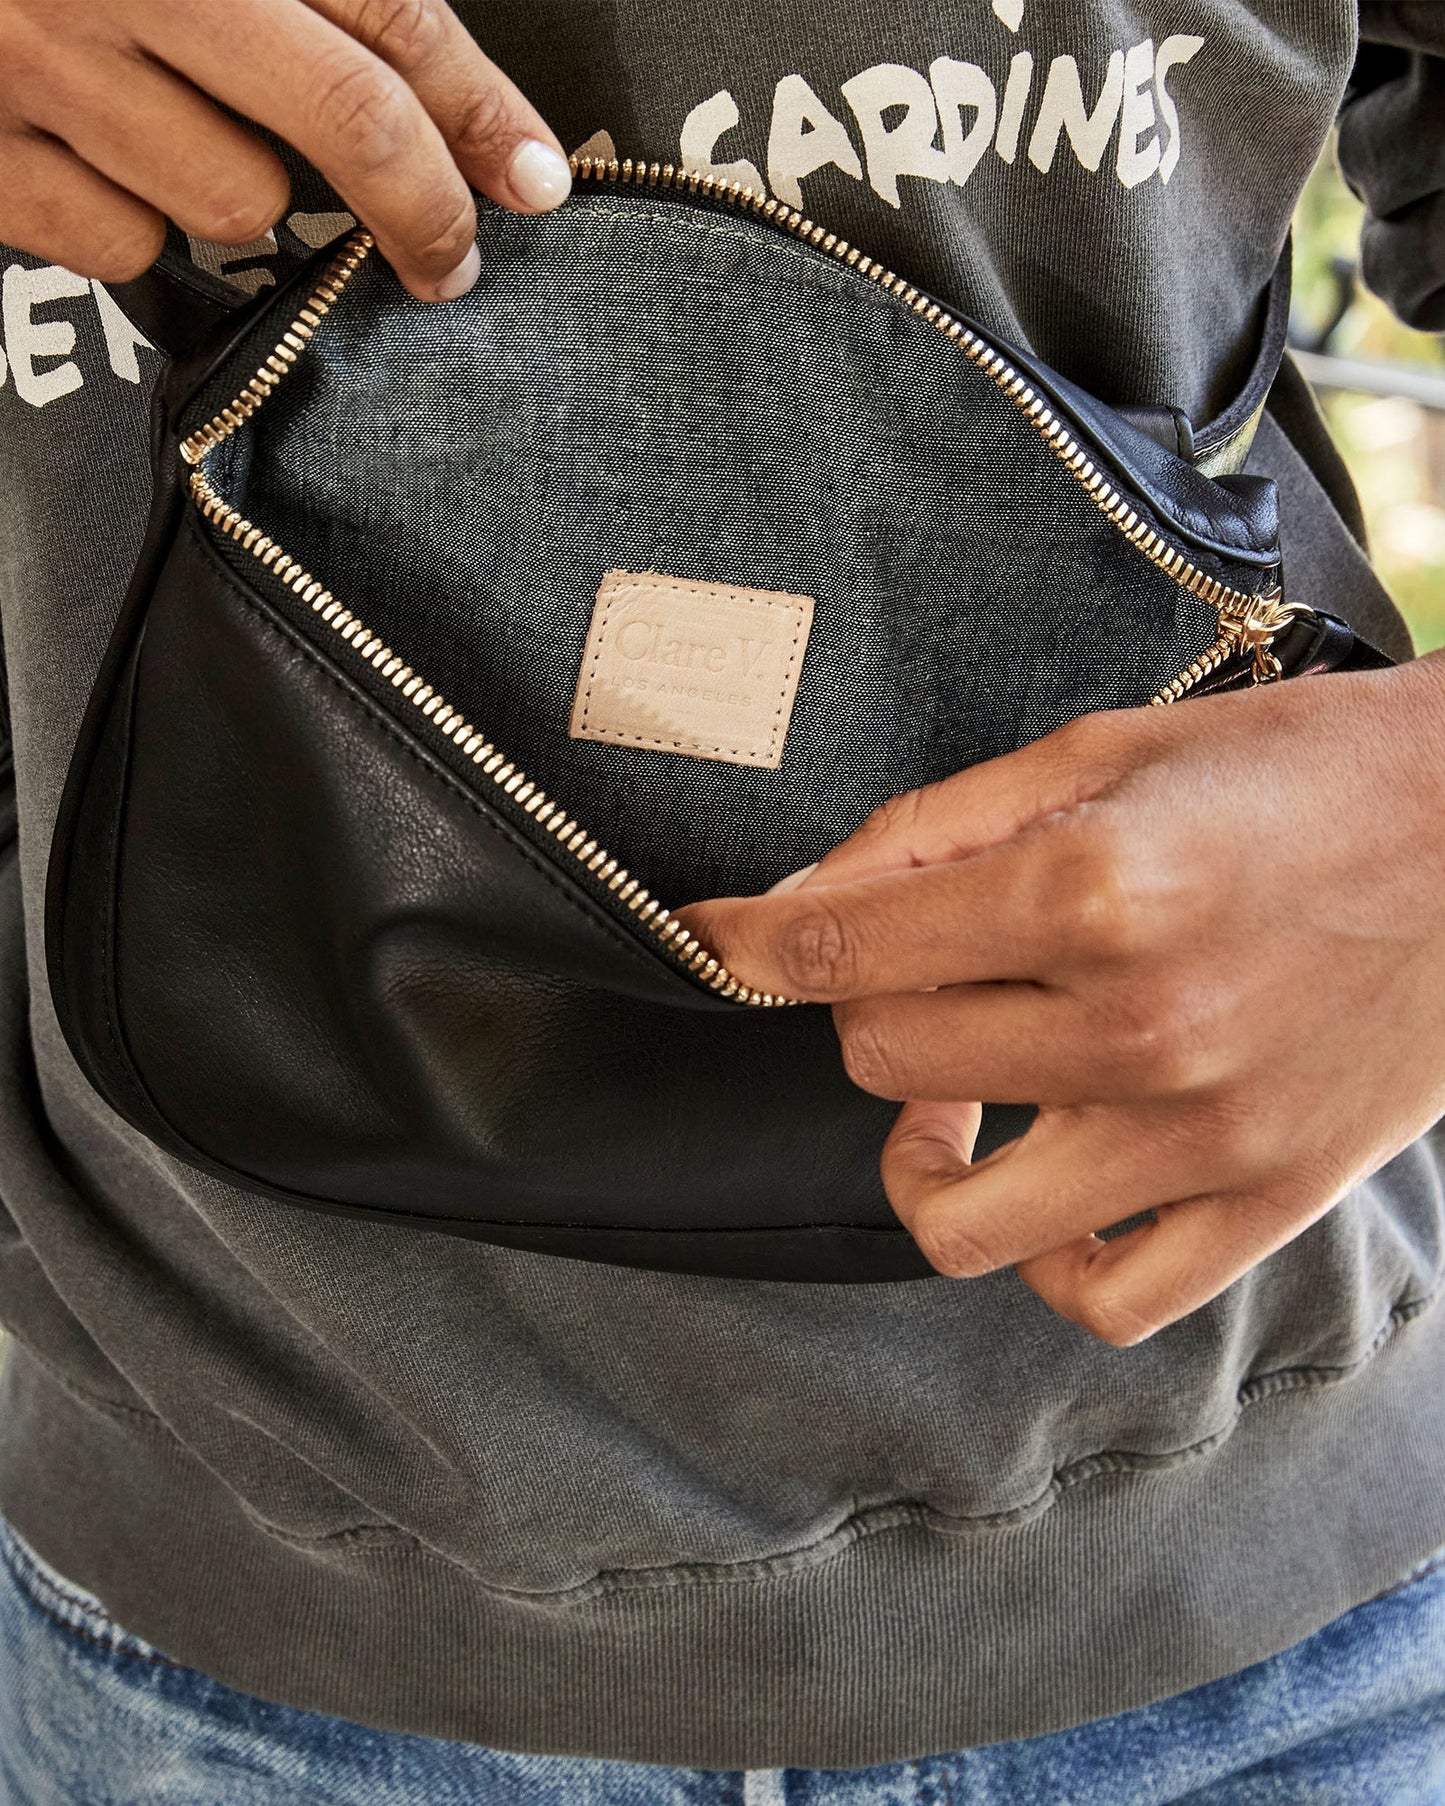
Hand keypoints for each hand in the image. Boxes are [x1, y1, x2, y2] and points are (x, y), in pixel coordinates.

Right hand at [0, 0, 569, 298]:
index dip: (483, 110)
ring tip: (184, 125)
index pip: (390, 14)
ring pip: (237, 203)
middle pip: (342, 125)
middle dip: (424, 210)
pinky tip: (105, 159)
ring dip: (245, 192)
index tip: (536, 178)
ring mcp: (43, 68)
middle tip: (449, 258)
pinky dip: (138, 224)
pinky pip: (127, 247)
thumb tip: (429, 83)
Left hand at [680, 654, 1444, 1343]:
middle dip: (867, 1008)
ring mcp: (1204, 1137)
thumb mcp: (1109, 750)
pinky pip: (1105, 1296)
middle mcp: (1140, 1027)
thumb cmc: (1305, 772)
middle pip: (887, 1062)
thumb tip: (802, 895)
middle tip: (913, 971)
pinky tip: (1047, 1187)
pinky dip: (1046, 1257)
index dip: (752, 942)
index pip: (847, 946)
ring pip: (960, 1215)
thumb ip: (938, 826)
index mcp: (1093, 890)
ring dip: (920, 1157)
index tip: (718, 940)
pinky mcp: (1265, 1201)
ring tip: (949, 1109)